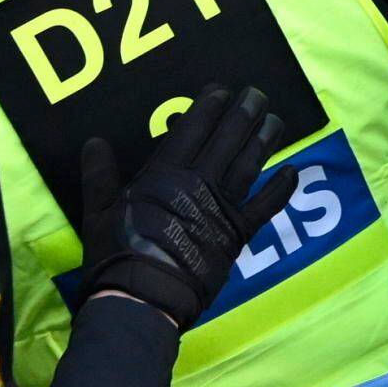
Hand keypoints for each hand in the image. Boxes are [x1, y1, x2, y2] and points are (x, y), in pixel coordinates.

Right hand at [74, 85, 288, 328]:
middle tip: (257, 94)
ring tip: (276, 120)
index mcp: (164, 173)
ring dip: (264, 140)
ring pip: (249, 164)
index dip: (209, 106)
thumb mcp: (99, 209)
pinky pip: (265, 207)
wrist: (143, 296)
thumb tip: (94, 142)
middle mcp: (198, 183)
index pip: (192, 128)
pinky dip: (280, 190)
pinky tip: (293, 172)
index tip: (221, 90)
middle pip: (227, 139)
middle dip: (243, 113)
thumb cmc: (117, 252)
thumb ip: (99, 173)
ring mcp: (221, 207)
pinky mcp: (237, 234)